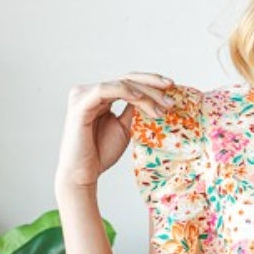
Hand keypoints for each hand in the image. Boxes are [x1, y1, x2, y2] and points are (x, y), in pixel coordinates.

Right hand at [54, 71, 176, 197]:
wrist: (83, 173)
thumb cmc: (100, 153)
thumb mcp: (124, 128)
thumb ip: (133, 110)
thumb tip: (151, 98)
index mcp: (100, 95)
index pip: (128, 81)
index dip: (151, 82)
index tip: (173, 89)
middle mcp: (89, 91)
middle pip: (126, 79)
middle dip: (152, 85)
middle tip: (172, 95)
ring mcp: (83, 95)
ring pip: (120, 84)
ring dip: (145, 94)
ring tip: (161, 108)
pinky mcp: (80, 104)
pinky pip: (105, 90)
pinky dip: (124, 91)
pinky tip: (140, 98)